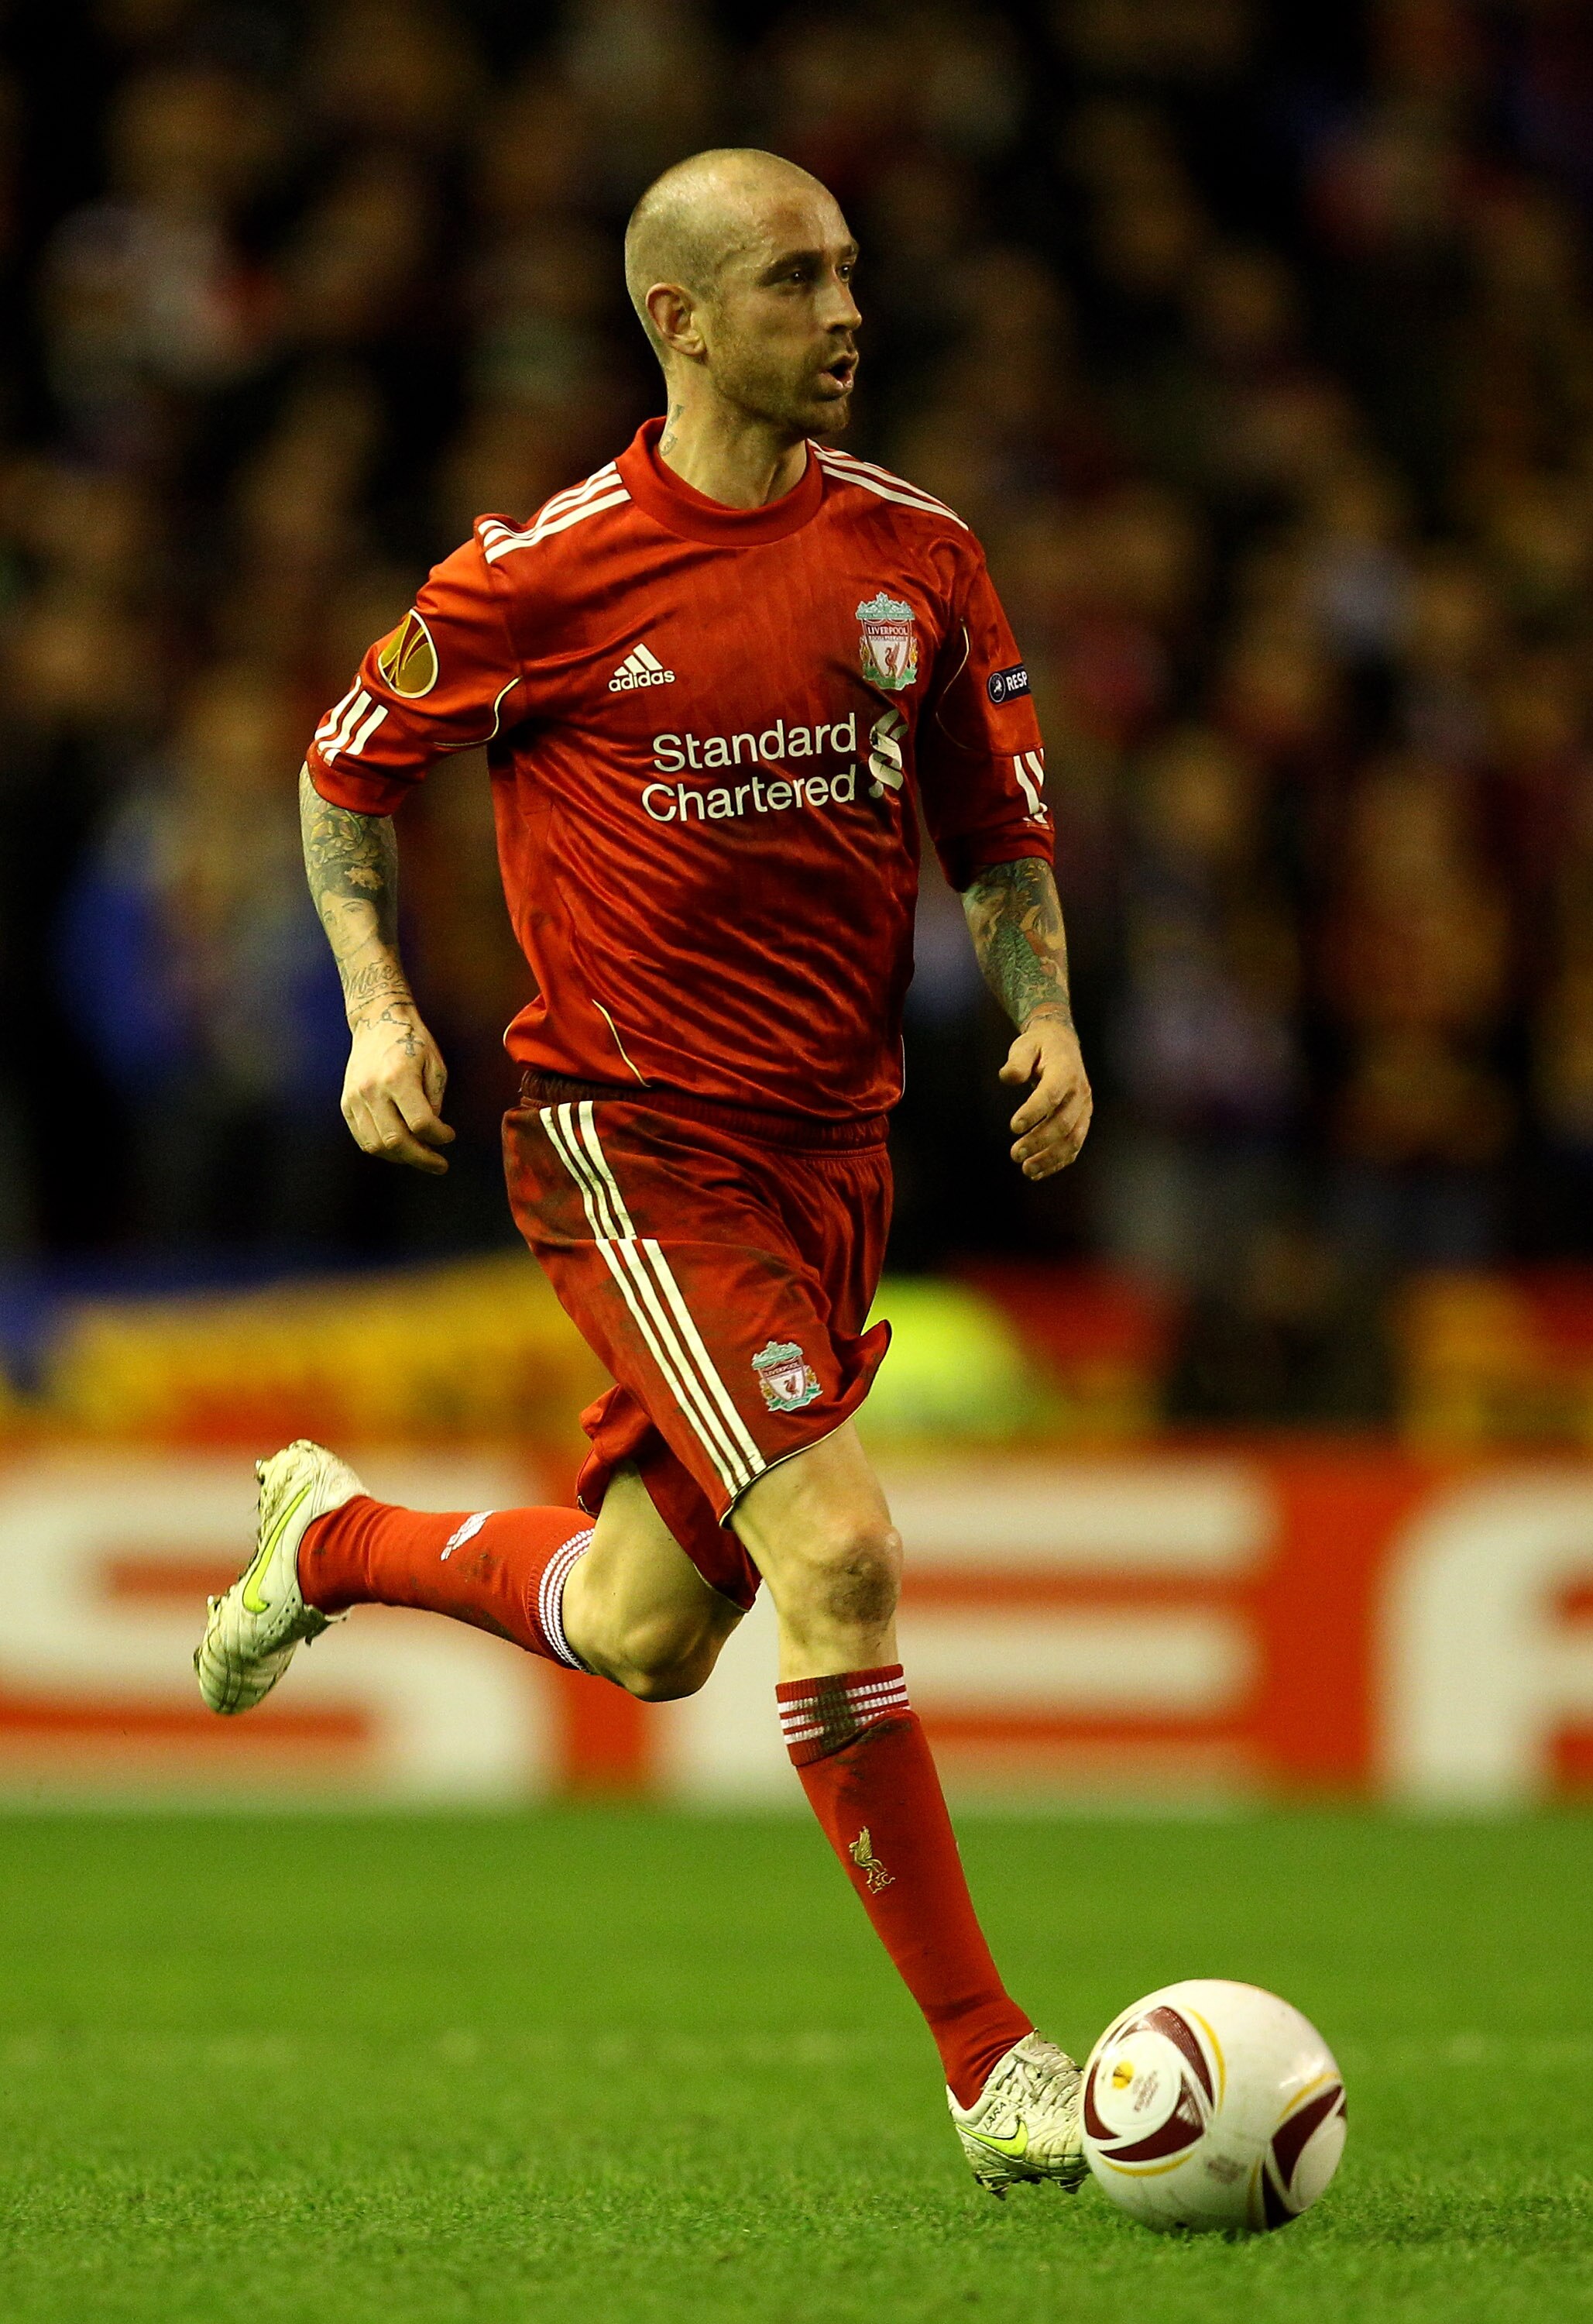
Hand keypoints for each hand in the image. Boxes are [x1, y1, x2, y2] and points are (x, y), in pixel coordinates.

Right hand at [341, 1004, 455, 1174]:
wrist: (377, 1021)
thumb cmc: (412, 1041)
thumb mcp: (434, 1065)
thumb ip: (434, 1100)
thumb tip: (432, 1133)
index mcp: (398, 1078)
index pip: (420, 1123)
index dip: (439, 1137)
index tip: (449, 1136)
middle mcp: (372, 1090)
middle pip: (396, 1141)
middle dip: (422, 1158)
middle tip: (439, 1164)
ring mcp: (355, 1098)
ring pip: (376, 1145)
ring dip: (402, 1158)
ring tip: (420, 1156)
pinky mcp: (346, 1103)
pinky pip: (362, 1138)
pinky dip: (382, 1149)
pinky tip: (400, 1148)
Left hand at [999, 1008, 1091, 1178]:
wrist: (1062, 1044)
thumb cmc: (1039, 1046)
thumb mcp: (1024, 1045)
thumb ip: (1017, 1062)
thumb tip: (1008, 1077)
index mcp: (1065, 1070)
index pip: (1050, 1094)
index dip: (1033, 1112)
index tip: (1013, 1127)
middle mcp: (1079, 1091)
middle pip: (1063, 1122)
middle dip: (1039, 1141)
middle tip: (1015, 1155)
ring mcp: (1084, 1108)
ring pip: (1073, 1139)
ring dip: (1050, 1158)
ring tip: (1026, 1170)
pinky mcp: (1082, 1120)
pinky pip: (1075, 1145)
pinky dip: (1058, 1161)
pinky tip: (1038, 1172)